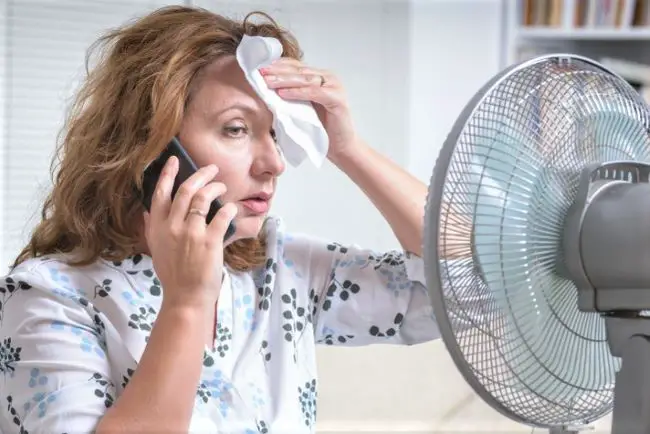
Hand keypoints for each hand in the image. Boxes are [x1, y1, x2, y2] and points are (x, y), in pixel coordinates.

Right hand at [143, 156, 236, 308]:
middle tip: (211, 168)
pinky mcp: (210, 241)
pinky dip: (228, 209)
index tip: (174, 160)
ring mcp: (191, 233)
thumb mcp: (156, 250)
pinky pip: (222, 215)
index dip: (168, 174)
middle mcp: (172, 227)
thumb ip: (153, 229)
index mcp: (157, 228)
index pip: (160, 194)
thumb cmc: (173, 275)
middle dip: (200, 175)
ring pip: (203, 198)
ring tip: (222, 186)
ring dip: (214, 188)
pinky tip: (232, 208)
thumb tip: (148, 213)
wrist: (185, 297)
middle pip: (186, 190)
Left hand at [260, 58, 356, 159]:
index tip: (258, 67)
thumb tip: (264, 86)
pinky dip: (298, 92)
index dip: (277, 65)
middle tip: (260, 72)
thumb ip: (289, 95)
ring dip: (284, 80)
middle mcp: (328, 77)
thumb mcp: (300, 108)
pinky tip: (283, 93)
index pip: (295, 66)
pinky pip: (314, 92)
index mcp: (319, 77)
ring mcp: (334, 86)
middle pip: (299, 70)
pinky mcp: (337, 99)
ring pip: (305, 79)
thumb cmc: (319, 130)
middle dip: (277, 71)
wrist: (340, 147)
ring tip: (267, 82)